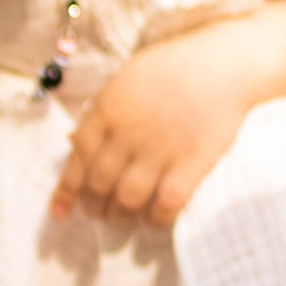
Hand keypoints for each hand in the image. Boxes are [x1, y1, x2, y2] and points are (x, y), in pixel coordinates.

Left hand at [50, 32, 255, 229]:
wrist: (224, 64)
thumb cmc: (175, 66)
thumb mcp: (127, 78)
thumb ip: (103, 110)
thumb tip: (78, 143)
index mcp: (108, 109)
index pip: (78, 159)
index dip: (67, 190)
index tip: (60, 212)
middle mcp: (127, 133)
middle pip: (99, 184)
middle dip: (94, 207)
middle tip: (97, 214)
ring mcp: (159, 150)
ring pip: (127, 200)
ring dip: (120, 217)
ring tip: (123, 220)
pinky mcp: (190, 164)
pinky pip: (165, 205)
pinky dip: (155, 220)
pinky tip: (153, 221)